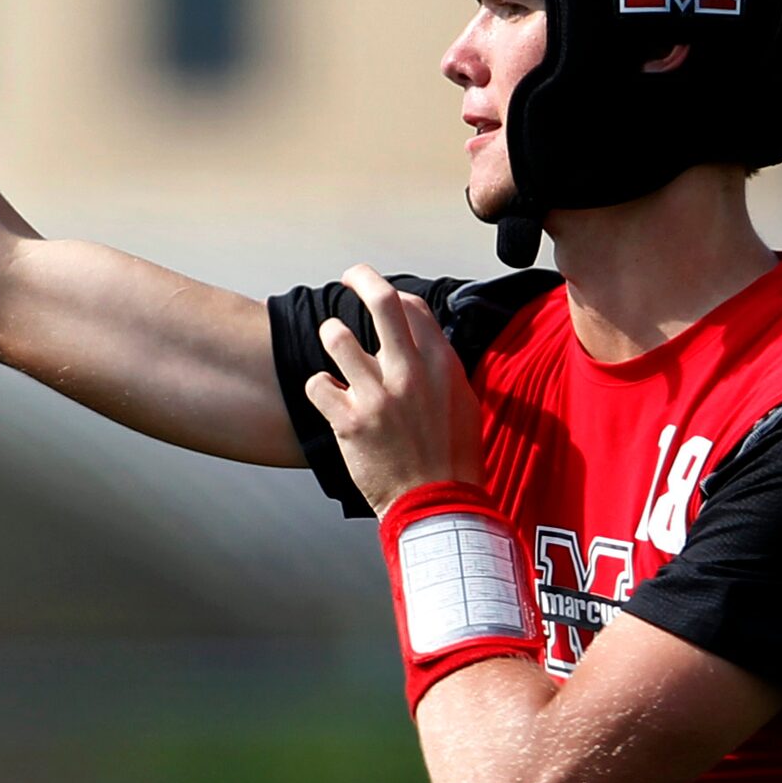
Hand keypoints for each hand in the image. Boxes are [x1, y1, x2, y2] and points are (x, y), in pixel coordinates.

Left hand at [305, 265, 485, 515]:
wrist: (437, 506)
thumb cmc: (453, 459)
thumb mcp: (463, 403)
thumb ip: (441, 368)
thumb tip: (422, 340)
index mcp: (442, 366)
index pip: (413, 305)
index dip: (392, 293)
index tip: (379, 293)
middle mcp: (410, 373)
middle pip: (381, 301)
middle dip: (360, 277)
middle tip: (349, 276)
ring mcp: (378, 396)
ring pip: (337, 336)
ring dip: (332, 338)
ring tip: (337, 352)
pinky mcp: (350, 421)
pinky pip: (317, 383)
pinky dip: (320, 388)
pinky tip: (331, 399)